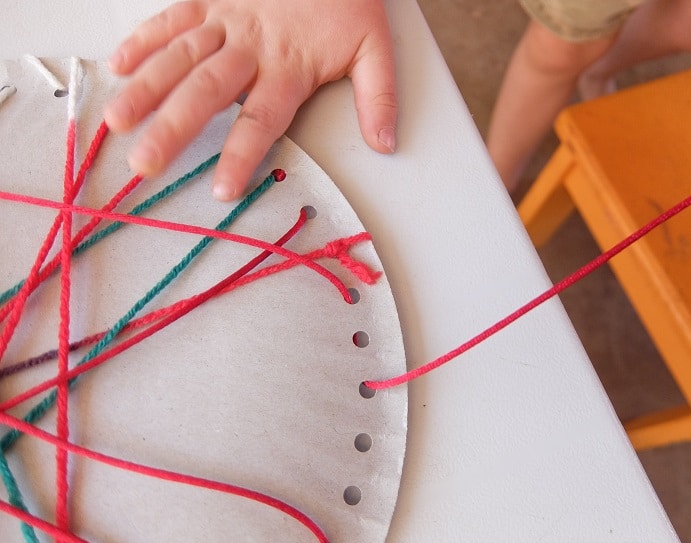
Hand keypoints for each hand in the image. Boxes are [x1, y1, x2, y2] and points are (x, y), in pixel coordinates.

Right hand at [104, 0, 396, 199]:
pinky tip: (118, 65)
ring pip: (180, 58)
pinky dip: (144, 39)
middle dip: (173, 130)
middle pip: (207, 93)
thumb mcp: (375, 47)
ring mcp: (226, 21)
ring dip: (147, 88)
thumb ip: (379, 98)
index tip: (221, 188)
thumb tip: (384, 144)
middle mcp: (251, 48)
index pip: (260, 120)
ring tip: (119, 122)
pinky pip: (172, 18)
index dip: (240, 155)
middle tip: (145, 163)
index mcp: (289, 68)